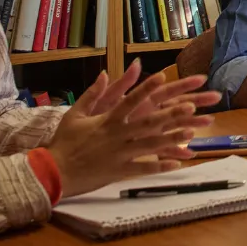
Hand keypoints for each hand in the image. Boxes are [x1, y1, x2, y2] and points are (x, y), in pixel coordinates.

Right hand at [46, 61, 219, 197]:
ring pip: (151, 145)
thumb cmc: (64, 142)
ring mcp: (120, 154)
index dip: (147, 88)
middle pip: (148, 122)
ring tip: (191, 133)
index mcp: (107, 120)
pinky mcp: (120, 171)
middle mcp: (117, 135)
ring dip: (172, 138)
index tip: (164, 76)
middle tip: (192, 106)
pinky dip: (161, 165)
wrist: (54, 172)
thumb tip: (105, 73)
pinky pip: (144, 168)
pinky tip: (177, 163)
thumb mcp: (75, 114)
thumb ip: (93, 94)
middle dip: (171, 114)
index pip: (130, 100)